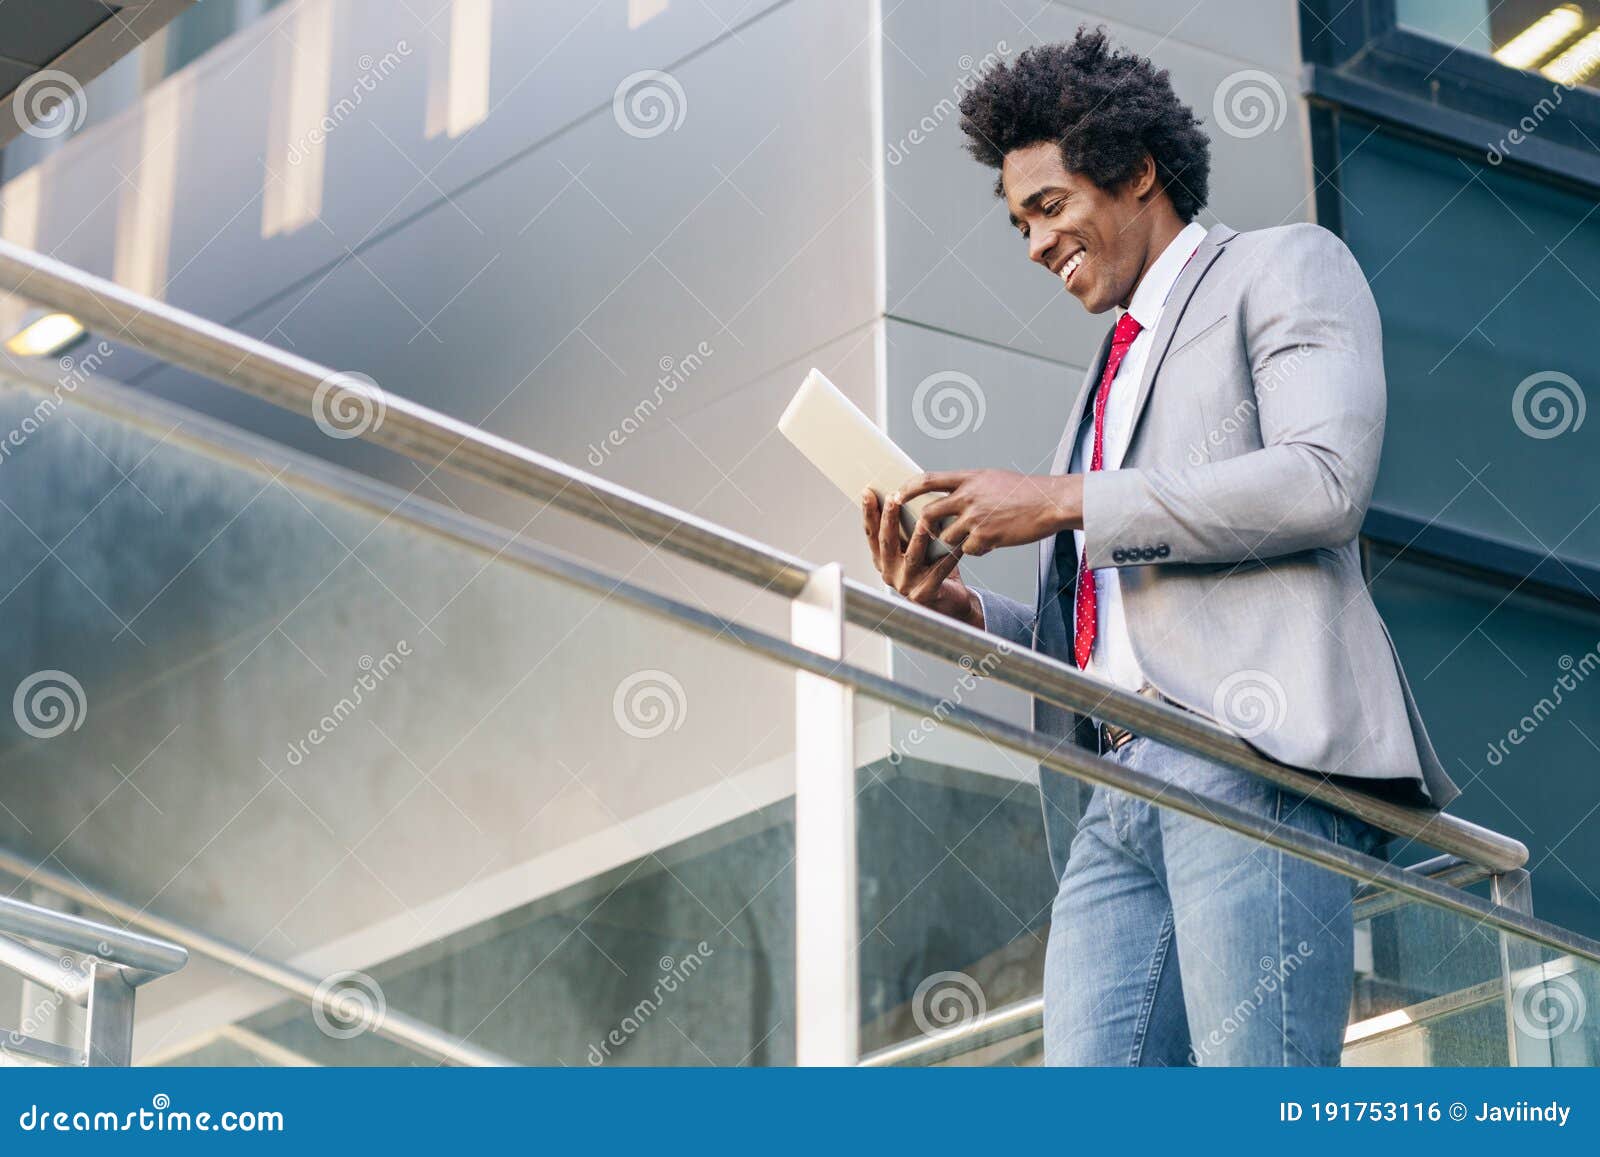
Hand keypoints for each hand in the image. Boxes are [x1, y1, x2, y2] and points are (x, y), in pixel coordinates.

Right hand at [861, 489, 983, 628]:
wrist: (948, 602)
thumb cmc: (931, 569)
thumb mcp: (915, 547)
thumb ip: (909, 529)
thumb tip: (913, 495)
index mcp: (883, 560)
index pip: (871, 534)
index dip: (868, 514)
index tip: (868, 493)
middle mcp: (889, 573)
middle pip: (886, 542)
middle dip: (888, 519)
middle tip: (892, 498)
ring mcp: (905, 585)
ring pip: (911, 557)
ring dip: (917, 538)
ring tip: (922, 521)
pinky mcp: (924, 594)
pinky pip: (938, 571)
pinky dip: (948, 557)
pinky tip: (956, 544)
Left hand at [898, 469, 1081, 556]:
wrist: (1050, 502)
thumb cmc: (1024, 492)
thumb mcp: (992, 479)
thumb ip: (969, 486)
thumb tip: (950, 495)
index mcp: (968, 478)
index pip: (927, 480)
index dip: (908, 488)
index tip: (896, 495)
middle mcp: (967, 496)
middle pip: (929, 514)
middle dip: (924, 526)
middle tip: (927, 532)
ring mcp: (976, 517)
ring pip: (946, 536)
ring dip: (953, 541)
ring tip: (972, 536)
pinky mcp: (986, 537)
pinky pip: (968, 549)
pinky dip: (975, 550)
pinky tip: (990, 543)